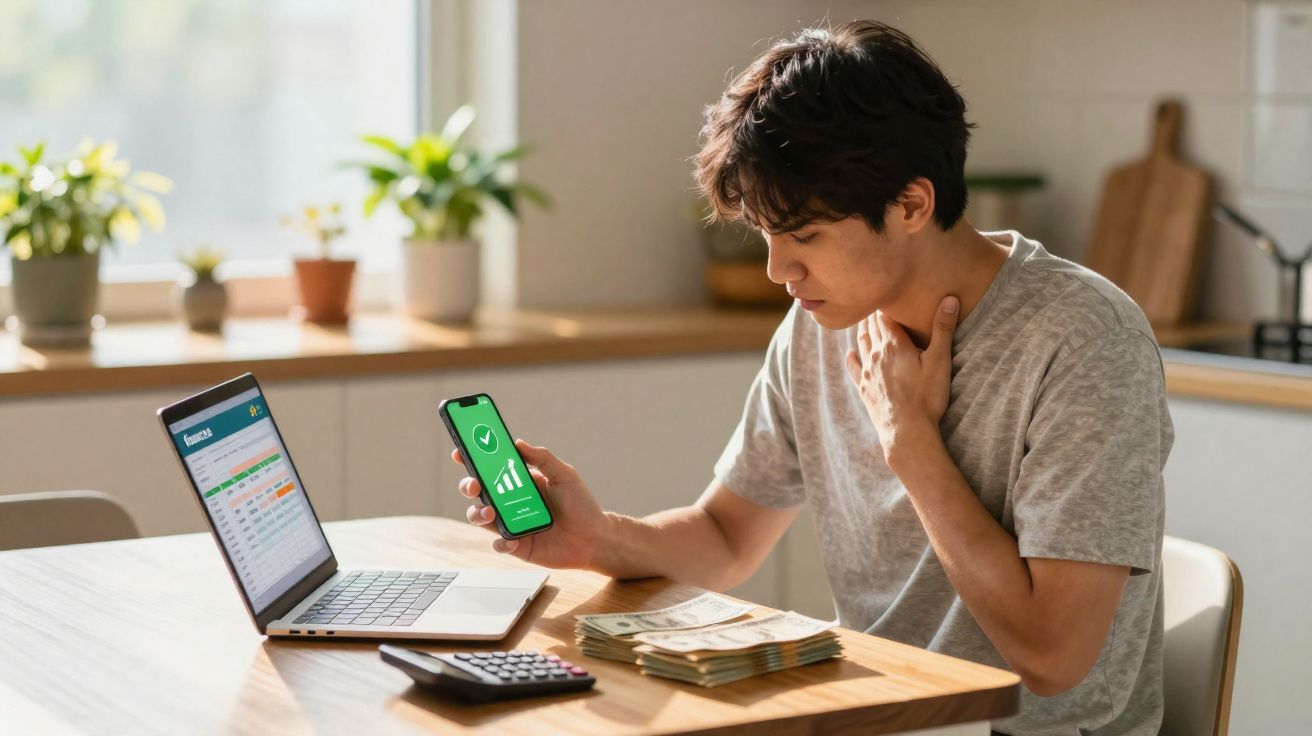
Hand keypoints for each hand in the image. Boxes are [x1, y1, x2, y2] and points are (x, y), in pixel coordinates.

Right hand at [451, 439, 605, 568]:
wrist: (595, 538)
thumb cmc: (581, 505)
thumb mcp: (565, 475)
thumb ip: (543, 458)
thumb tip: (518, 443)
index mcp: (519, 481)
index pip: (490, 468)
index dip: (472, 459)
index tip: (460, 451)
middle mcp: (510, 501)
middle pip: (478, 491)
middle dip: (468, 485)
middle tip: (474, 484)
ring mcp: (511, 524)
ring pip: (481, 517)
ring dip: (479, 514)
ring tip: (490, 513)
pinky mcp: (517, 546)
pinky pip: (500, 544)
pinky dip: (502, 542)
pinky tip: (513, 540)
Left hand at [844, 296, 958, 465]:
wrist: (906, 432)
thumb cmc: (926, 397)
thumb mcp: (940, 361)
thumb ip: (942, 329)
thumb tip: (949, 299)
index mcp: (894, 344)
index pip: (885, 314)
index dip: (885, 302)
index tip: (884, 289)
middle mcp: (876, 353)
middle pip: (871, 326)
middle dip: (873, 312)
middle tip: (871, 298)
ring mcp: (867, 371)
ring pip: (861, 342)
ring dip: (862, 329)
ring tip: (864, 319)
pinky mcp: (864, 387)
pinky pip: (854, 367)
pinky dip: (852, 356)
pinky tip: (851, 353)